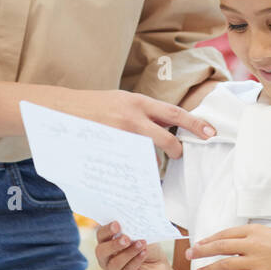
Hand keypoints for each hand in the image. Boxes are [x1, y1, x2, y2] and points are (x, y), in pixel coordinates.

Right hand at [52, 87, 215, 158]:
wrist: (59, 110)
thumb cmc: (93, 105)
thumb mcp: (121, 100)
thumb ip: (143, 112)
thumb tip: (165, 125)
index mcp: (137, 103)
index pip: (173, 114)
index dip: (195, 124)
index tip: (211, 133)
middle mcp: (131, 118)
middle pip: (166, 139)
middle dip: (177, 150)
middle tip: (179, 155)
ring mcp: (119, 136)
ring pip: (148, 156)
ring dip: (149, 161)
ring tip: (140, 160)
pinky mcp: (108, 152)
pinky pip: (129, 166)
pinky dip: (132, 169)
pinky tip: (127, 169)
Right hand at [94, 221, 172, 269]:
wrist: (159, 266)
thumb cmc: (147, 248)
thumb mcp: (140, 235)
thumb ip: (132, 231)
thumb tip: (130, 224)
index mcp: (107, 242)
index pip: (101, 234)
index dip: (107, 229)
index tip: (117, 224)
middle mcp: (106, 258)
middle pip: (101, 251)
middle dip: (113, 244)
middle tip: (126, 238)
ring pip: (114, 263)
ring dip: (128, 252)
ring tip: (141, 244)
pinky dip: (136, 260)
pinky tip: (144, 253)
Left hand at [186, 225, 270, 269]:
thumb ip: (254, 236)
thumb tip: (238, 241)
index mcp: (255, 230)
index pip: (226, 233)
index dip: (210, 239)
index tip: (199, 243)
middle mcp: (253, 243)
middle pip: (220, 246)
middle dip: (202, 251)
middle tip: (188, 255)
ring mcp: (256, 261)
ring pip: (225, 265)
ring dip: (208, 269)